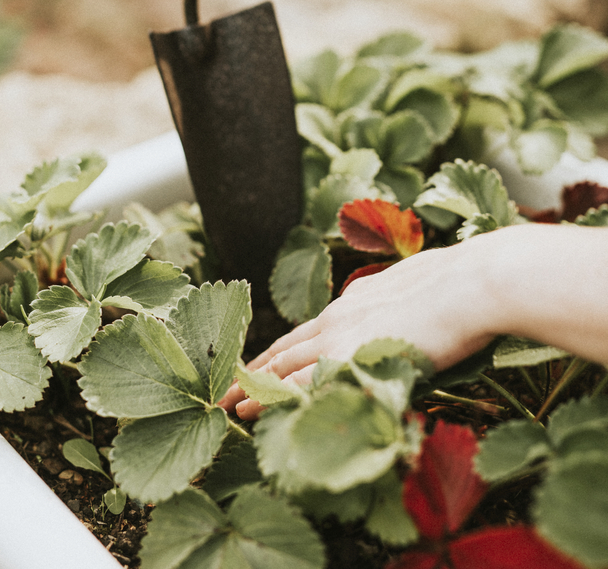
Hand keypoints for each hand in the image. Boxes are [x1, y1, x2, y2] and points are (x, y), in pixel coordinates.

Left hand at [222, 239, 496, 419]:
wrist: (472, 284)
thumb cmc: (458, 288)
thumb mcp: (411, 291)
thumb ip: (388, 308)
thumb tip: (384, 315)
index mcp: (353, 303)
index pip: (305, 334)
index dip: (279, 354)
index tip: (258, 367)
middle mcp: (339, 318)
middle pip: (284, 350)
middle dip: (253, 372)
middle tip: (226, 392)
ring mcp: (342, 337)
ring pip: (283, 366)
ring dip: (254, 387)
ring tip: (231, 407)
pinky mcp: (350, 357)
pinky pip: (300, 384)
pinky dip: (274, 399)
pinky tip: (256, 413)